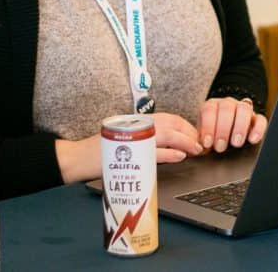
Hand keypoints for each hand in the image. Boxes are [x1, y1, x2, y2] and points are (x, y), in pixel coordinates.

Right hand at [55, 112, 203, 183]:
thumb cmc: (103, 153)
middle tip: (200, 145)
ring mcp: (132, 135)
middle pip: (172, 124)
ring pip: (166, 134)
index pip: (170, 119)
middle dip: (190, 134)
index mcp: (139, 122)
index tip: (197, 137)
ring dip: (184, 142)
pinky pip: (153, 150)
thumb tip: (173, 151)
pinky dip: (168, 152)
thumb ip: (150, 144)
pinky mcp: (127, 150)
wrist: (77, 159)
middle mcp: (137, 124)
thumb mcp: (130, 143)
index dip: (187, 127)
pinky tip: (179, 156)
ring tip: (195, 150)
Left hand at [198, 97, 267, 152]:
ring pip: (244, 109)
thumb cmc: (210, 141)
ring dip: (240, 127)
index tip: (206, 143)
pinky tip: (253, 140)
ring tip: (236, 143)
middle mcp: (228, 104)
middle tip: (220, 146)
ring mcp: (243, 110)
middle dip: (223, 128)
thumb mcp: (201, 140)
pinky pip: (261, 119)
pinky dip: (258, 129)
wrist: (223, 140)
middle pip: (227, 107)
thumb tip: (191, 150)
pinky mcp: (257, 119)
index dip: (207, 126)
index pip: (209, 109)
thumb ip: (196, 143)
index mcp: (211, 107)